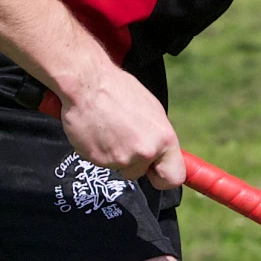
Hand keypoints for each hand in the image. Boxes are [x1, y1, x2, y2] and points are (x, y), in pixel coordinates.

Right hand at [58, 66, 184, 189]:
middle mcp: (145, 152)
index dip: (163, 176)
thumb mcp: (151, 109)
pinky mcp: (99, 160)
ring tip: (108, 128)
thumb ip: (157, 135)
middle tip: (124, 140)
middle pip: (141, 173)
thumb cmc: (117, 89)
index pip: (174, 177)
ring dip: (114, 154)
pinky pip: (101, 162)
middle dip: (134, 163)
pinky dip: (98, 150)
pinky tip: (96, 130)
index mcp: (164, 139)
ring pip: (120, 167)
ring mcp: (121, 159)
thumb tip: (159, 151)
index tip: (156, 172)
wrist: (86, 84)